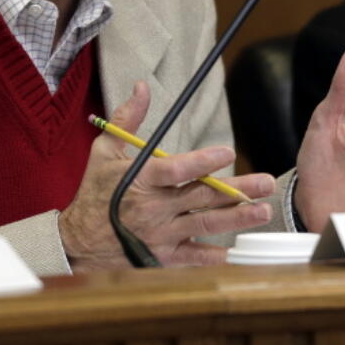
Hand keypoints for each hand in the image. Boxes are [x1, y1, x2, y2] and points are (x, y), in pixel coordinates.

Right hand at [58, 81, 274, 270]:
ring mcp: (160, 234)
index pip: (176, 170)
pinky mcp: (161, 255)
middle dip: (237, 189)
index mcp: (142, 180)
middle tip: (266, 182)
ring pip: (205, 225)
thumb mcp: (105, 150)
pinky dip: (212, 256)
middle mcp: (154, 208)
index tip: (227, 152)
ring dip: (236, 218)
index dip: (202, 162)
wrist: (78, 239)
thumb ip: (127, 119)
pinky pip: (191, 257)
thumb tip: (141, 86)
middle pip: (202, 197)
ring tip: (263, 211)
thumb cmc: (96, 190)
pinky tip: (234, 251)